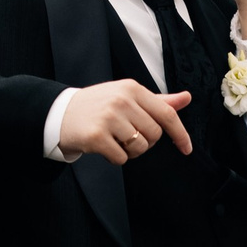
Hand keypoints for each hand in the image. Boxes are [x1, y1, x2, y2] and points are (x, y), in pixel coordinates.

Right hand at [58, 80, 191, 163]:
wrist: (60, 113)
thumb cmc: (99, 106)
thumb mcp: (128, 97)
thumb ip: (158, 101)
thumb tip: (187, 98)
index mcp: (133, 88)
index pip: (166, 114)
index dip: (180, 134)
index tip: (186, 149)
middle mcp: (122, 100)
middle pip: (154, 135)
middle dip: (146, 142)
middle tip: (128, 137)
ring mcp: (108, 118)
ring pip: (140, 148)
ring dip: (130, 151)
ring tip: (115, 140)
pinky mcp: (96, 136)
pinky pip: (121, 158)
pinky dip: (115, 158)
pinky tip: (104, 147)